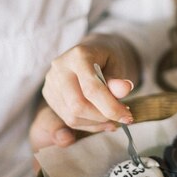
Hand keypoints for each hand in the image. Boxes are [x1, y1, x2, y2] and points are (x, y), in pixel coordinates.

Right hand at [34, 33, 139, 149]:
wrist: (92, 51)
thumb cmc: (107, 58)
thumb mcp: (117, 64)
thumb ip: (118, 79)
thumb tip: (125, 89)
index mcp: (78, 56)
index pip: (91, 89)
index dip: (111, 107)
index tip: (127, 116)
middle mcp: (60, 68)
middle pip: (78, 106)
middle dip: (102, 117)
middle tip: (121, 117)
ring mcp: (51, 82)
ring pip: (72, 116)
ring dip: (96, 123)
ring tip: (112, 118)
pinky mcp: (49, 95)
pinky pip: (68, 119)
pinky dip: (88, 124)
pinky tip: (100, 119)